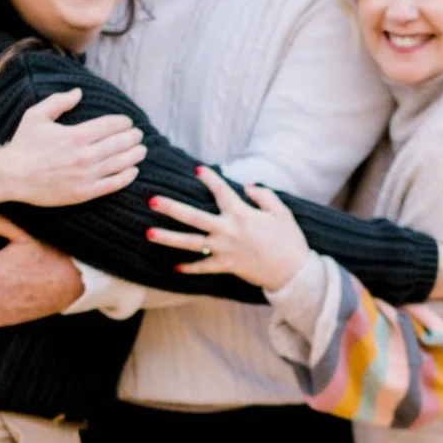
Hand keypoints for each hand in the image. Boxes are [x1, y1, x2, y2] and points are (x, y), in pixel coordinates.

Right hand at [0, 88, 145, 208]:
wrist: (12, 176)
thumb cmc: (23, 144)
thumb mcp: (36, 116)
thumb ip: (59, 101)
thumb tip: (79, 92)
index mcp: (75, 135)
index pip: (109, 126)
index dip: (123, 123)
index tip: (128, 121)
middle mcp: (84, 156)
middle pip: (118, 144)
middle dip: (132, 138)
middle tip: (139, 135)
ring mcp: (86, 176)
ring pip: (119, 164)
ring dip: (134, 156)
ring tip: (141, 150)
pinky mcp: (84, 193)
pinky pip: (112, 184)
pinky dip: (126, 177)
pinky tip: (134, 171)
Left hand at [148, 164, 310, 290]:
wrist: (294, 272)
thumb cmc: (290, 240)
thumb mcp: (281, 212)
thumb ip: (264, 195)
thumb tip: (247, 187)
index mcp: (241, 214)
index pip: (221, 190)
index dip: (210, 178)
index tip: (198, 170)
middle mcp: (228, 231)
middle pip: (192, 217)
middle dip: (170, 208)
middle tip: (151, 200)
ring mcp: (224, 250)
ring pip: (190, 243)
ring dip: (168, 238)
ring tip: (148, 234)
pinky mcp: (226, 266)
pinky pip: (203, 267)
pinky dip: (189, 267)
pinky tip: (174, 266)